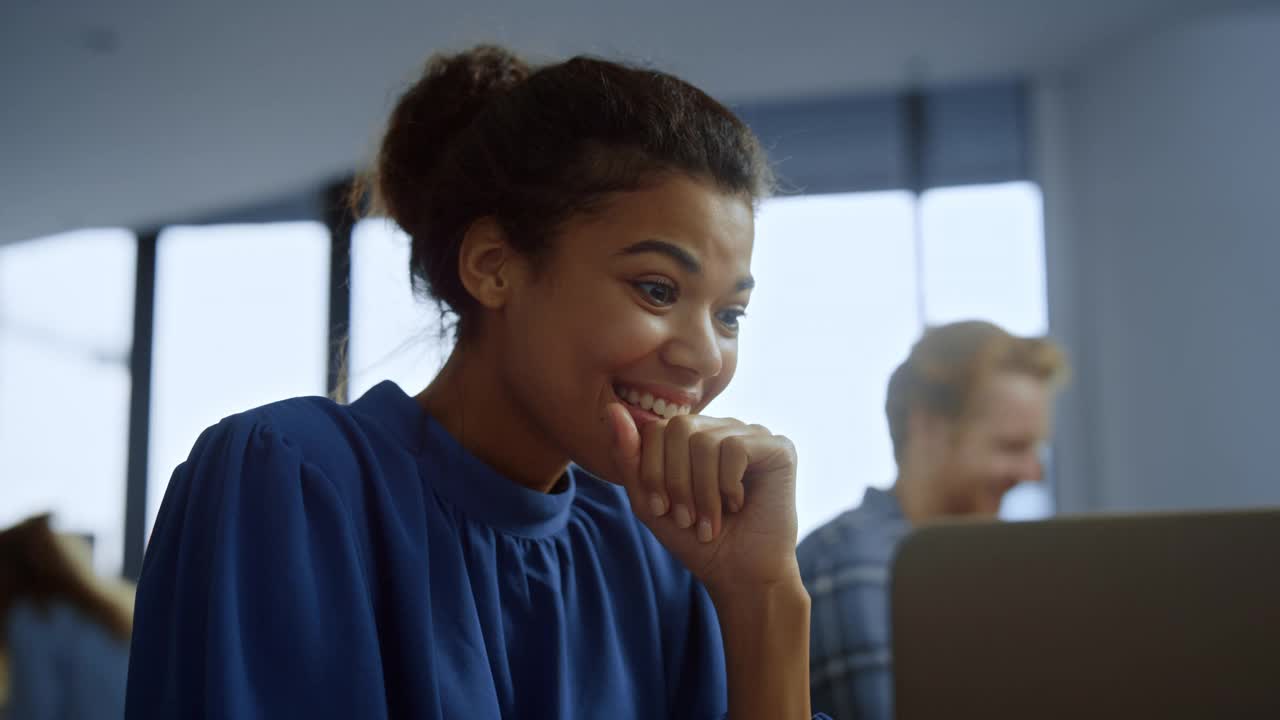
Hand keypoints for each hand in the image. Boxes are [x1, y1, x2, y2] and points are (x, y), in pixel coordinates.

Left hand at [603, 403, 800, 596]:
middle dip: (676, 481)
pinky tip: (739, 505)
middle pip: (678, 427)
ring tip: (711, 521)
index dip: (652, 470)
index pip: (657, 427)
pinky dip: (728, 485)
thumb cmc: (696, 541)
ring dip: (702, 491)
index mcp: (694, 437)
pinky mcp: (779, 448)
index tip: (662, 510)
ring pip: (706, 440)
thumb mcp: (650, 501)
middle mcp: (724, 428)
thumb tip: (612, 410)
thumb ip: (629, 457)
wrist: (740, 575)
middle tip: (687, 518)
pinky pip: (736, 448)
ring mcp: (753, 435)